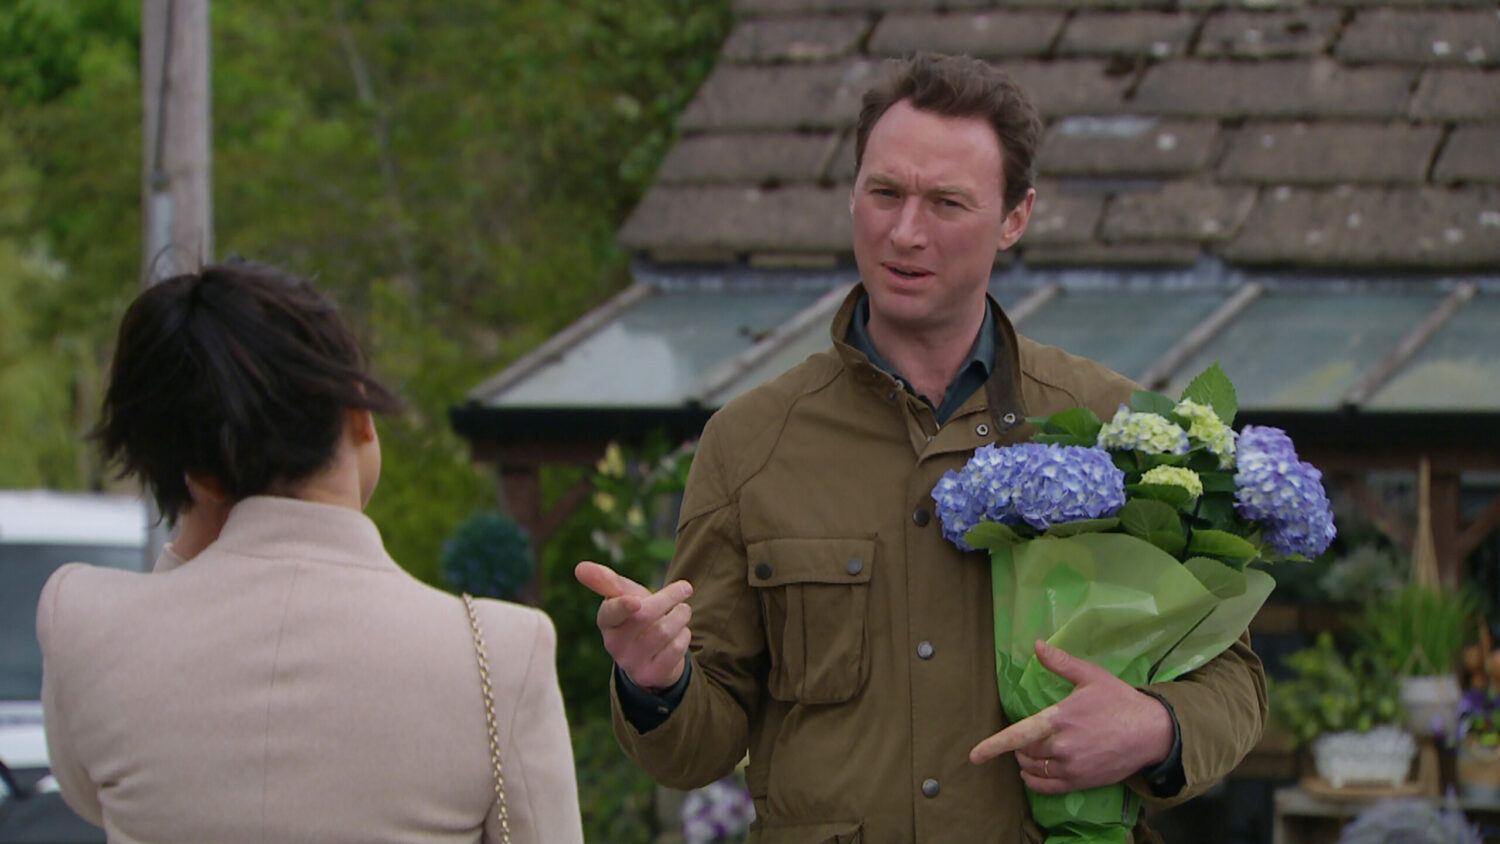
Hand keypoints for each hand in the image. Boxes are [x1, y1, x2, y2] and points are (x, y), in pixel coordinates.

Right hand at [575, 561, 692, 690]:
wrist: (653, 653)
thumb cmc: (637, 614)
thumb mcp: (624, 595)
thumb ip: (606, 580)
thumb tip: (579, 567)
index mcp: (606, 621)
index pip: (611, 612)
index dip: (622, 606)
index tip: (635, 601)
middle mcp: (613, 644)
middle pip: (644, 615)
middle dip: (669, 597)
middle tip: (684, 588)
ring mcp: (631, 662)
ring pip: (664, 631)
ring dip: (681, 615)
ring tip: (683, 611)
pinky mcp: (649, 675)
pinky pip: (675, 649)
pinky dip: (684, 635)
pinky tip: (680, 634)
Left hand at [968, 639, 1173, 793]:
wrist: (1151, 732)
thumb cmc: (1119, 701)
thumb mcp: (1091, 676)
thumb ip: (1061, 663)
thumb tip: (1038, 645)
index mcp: (1060, 718)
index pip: (1019, 735)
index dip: (994, 746)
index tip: (975, 755)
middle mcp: (1063, 745)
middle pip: (1025, 752)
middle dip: (1019, 745)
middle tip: (1026, 737)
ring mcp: (1072, 766)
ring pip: (1034, 769)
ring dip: (1025, 762)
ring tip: (1029, 752)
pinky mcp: (1081, 781)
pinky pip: (1047, 787)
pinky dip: (1034, 782)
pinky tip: (1033, 774)